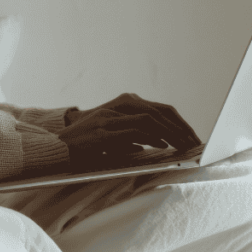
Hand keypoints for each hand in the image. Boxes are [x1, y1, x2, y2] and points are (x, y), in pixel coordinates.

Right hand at [58, 93, 201, 166]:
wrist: (58, 148)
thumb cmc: (85, 145)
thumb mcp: (113, 136)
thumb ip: (131, 136)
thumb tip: (151, 142)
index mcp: (124, 103)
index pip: (159, 109)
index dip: (178, 122)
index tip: (191, 136)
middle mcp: (120, 106)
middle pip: (159, 111)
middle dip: (180, 127)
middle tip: (193, 142)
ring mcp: (111, 117)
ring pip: (150, 119)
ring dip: (170, 133)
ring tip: (182, 145)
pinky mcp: (104, 131)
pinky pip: (134, 130)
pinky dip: (152, 137)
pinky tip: (163, 145)